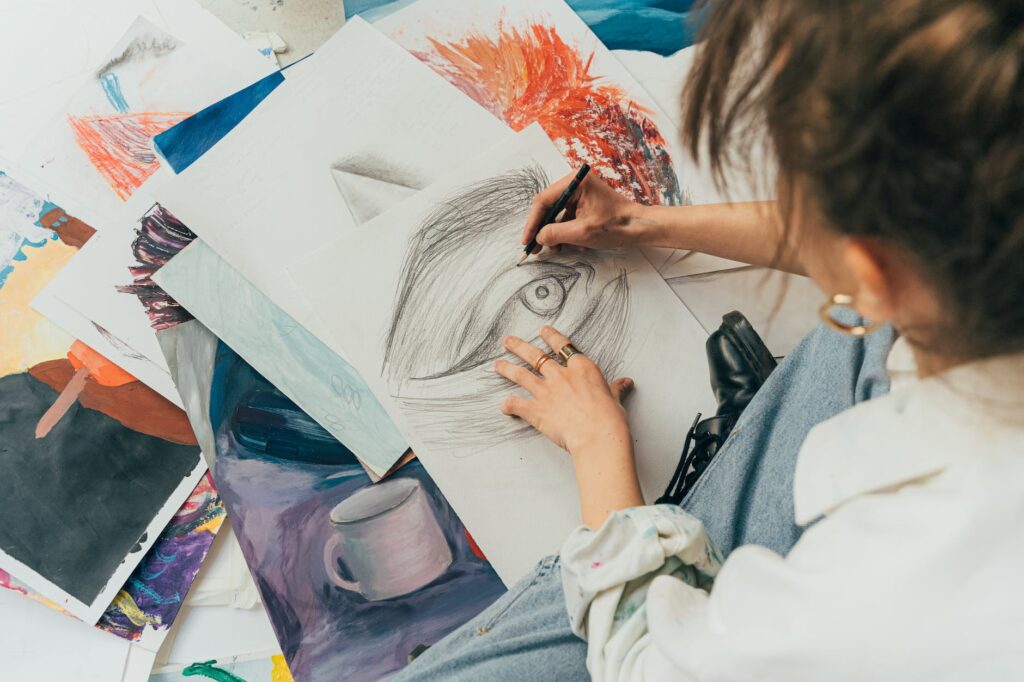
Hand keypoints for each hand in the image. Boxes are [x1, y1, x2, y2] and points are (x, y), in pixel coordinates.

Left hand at [495, 325, 634, 455]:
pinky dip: (508, 405)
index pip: (563, 346)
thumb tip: (626, 383)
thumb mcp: (615, 398)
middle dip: (519, 347)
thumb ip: (616, 388)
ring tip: (497, 364)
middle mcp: (561, 375)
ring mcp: (546, 391)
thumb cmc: (609, 418)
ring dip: (507, 369)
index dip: (551, 336)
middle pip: (535, 356)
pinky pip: (517, 404)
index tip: (542, 330)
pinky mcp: (536, 410)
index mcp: (582, 368)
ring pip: (521, 375)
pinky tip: (503, 406)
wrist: (598, 435)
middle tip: (507, 341)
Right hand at [521, 172, 644, 252]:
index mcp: (576, 182)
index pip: (544, 201)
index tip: (527, 240)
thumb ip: (556, 234)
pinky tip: (574, 245)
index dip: (533, 222)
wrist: (640, 227)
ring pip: (558, 215)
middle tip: (536, 248)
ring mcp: (581, 194)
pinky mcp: (586, 204)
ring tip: (558, 250)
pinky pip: (568, 218)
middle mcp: (576, 184)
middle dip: (544, 230)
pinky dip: (568, 233)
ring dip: (556, 234)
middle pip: (549, 207)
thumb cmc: (616, 226)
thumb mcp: (582, 233)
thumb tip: (538, 237)